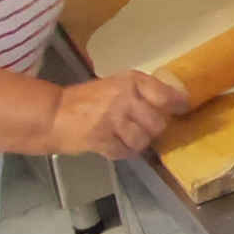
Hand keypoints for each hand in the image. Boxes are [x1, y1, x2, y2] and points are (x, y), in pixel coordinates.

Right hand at [50, 72, 188, 157]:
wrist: (51, 114)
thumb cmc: (85, 100)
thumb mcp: (115, 86)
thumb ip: (141, 93)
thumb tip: (173, 102)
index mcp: (131, 81)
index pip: (166, 95)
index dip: (177, 104)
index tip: (182, 108)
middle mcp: (125, 98)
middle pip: (158, 123)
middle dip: (152, 130)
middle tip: (141, 129)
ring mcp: (114, 119)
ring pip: (143, 140)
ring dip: (136, 143)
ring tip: (124, 137)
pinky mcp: (102, 139)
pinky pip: (125, 152)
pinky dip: (122, 152)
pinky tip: (112, 145)